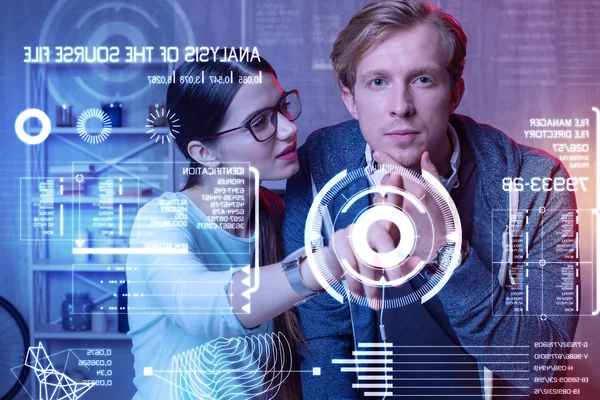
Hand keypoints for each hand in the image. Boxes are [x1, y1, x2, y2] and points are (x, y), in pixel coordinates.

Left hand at [370, 150, 447, 283]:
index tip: (377, 152)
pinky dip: (381, 213)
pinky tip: (388, 216)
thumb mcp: (442, 196)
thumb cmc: (444, 221)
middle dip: (387, 180)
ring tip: (393, 203)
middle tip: (392, 184)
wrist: (443, 252)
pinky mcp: (390, 231)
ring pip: (380, 199)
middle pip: (387, 184)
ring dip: (383, 198)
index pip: (399, 172)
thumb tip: (424, 155)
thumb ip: (431, 174)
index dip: (387, 160)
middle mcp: (406, 204)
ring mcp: (397, 218)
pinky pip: (378, 216)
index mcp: (420, 193)